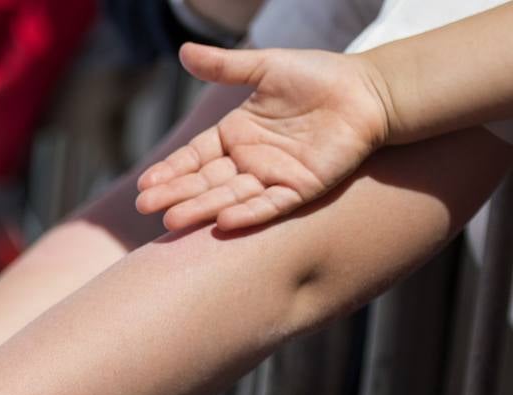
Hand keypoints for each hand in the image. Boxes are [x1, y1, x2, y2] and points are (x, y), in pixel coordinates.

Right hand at [135, 44, 391, 230]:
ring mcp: (272, 178)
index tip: (146, 185)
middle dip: (176, 194)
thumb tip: (182, 51)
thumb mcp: (265, 67)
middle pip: (205, 181)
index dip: (170, 170)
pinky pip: (269, 206)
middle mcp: (248, 161)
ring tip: (172, 219)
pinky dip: (247, 215)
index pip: (194, 158)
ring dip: (202, 209)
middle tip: (147, 206)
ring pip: (229, 197)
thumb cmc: (319, 76)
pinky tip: (223, 222)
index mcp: (235, 136)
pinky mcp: (299, 190)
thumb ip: (224, 67)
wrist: (370, 92)